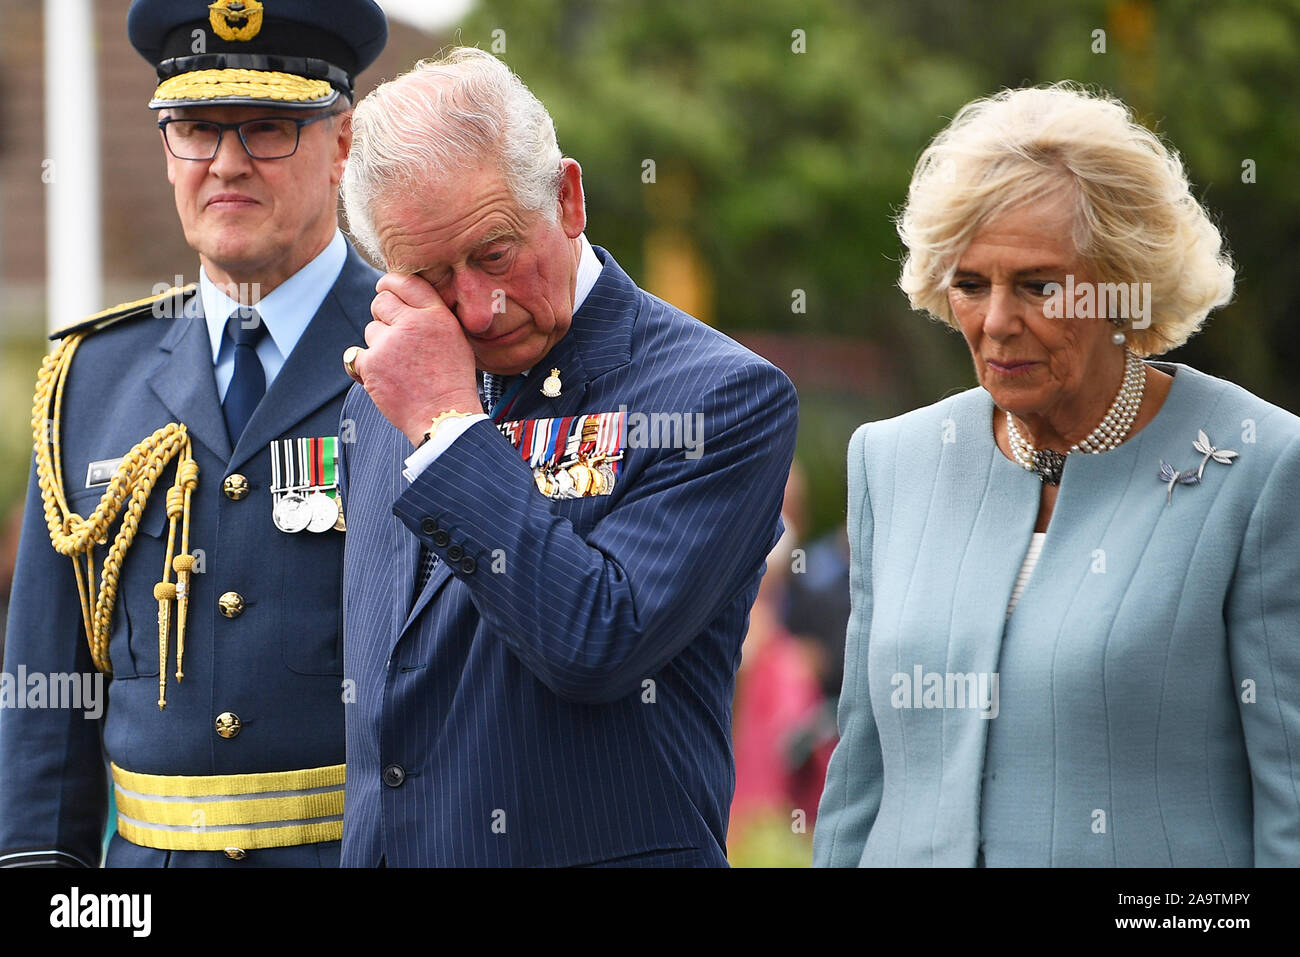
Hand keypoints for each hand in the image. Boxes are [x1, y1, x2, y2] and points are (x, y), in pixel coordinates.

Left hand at [347, 273, 481, 445]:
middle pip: (381, 301)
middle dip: (383, 315)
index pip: (406, 281)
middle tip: (394, 335)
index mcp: (437, 315)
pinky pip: (356, 354)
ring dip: (379, 344)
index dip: (391, 283)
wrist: (444, 417)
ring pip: (371, 330)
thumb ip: (433, 317)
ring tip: (400, 367)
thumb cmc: (452, 382)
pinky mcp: (371, 364)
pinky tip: (383, 376)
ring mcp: (389, 343)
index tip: (385, 288)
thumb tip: (406, 302)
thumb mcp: (456, 340)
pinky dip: (364, 366)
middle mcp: (413, 323)